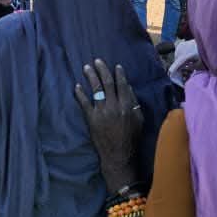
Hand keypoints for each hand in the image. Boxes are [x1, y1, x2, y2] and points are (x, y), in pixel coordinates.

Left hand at [75, 60, 143, 191]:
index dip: (119, 74)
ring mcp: (101, 112)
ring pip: (95, 90)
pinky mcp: (91, 119)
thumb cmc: (131, 138)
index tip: (116, 66)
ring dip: (90, 77)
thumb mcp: (139, 119)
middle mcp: (114, 106)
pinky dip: (80, 93)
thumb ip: (134, 103)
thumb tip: (127, 88)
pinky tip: (77, 86)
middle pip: (107, 83)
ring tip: (86, 68)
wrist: (119, 156)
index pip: (122, 85)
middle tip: (97, 61)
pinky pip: (84, 103)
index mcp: (127, 106)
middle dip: (102, 70)